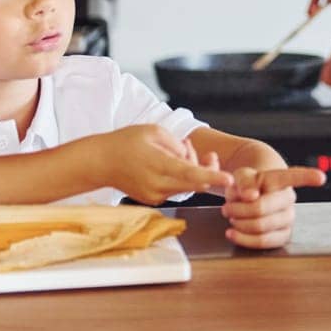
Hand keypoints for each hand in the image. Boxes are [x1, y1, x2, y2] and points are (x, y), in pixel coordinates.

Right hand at [94, 125, 231, 204]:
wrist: (100, 162)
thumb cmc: (126, 142)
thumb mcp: (154, 131)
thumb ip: (177, 145)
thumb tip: (190, 158)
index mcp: (159, 165)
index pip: (191, 173)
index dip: (213, 176)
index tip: (230, 179)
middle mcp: (158, 185)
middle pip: (195, 182)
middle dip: (206, 168)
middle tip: (197, 149)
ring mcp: (155, 195)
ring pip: (186, 186)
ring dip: (190, 171)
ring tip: (176, 150)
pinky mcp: (152, 200)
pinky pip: (175, 189)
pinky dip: (179, 177)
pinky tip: (168, 162)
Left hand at [222, 166, 327, 249]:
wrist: (249, 196)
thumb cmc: (247, 185)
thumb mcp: (241, 176)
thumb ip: (244, 181)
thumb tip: (251, 195)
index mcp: (280, 179)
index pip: (295, 176)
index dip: (308, 177)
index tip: (320, 177)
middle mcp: (289, 199)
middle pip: (260, 209)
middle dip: (238, 210)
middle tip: (227, 207)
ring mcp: (288, 218)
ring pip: (260, 227)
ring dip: (239, 223)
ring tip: (231, 216)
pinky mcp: (282, 236)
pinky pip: (263, 242)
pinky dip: (244, 239)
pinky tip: (232, 233)